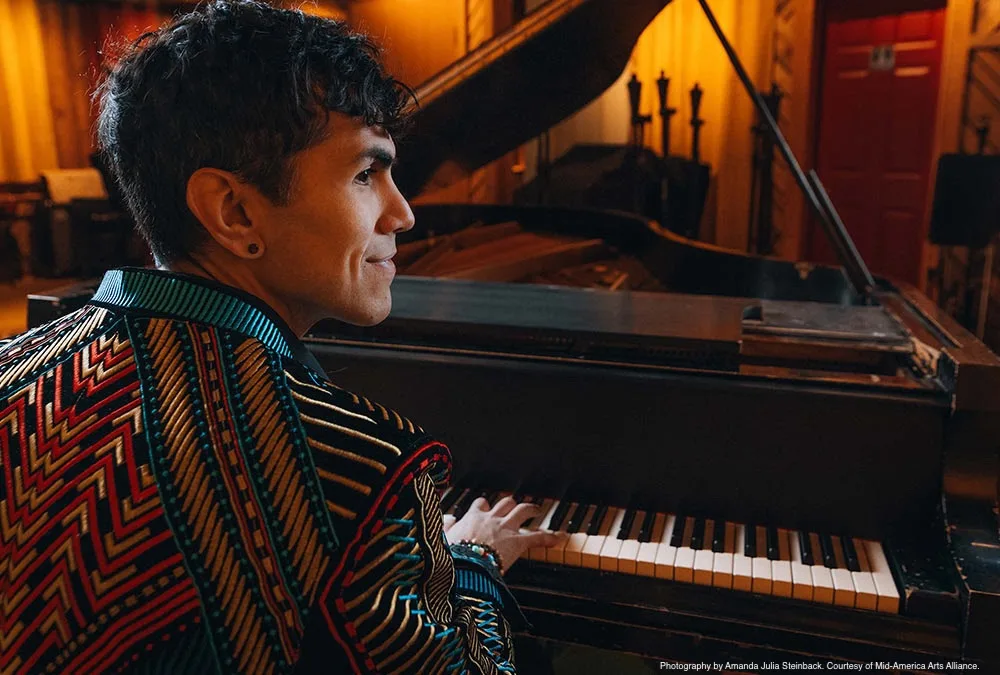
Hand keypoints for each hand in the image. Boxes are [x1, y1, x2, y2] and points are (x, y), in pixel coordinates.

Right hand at [443, 496, 564, 572]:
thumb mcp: (442, 539)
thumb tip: (447, 520)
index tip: (485, 507)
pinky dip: (550, 536)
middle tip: (514, 505)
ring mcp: (506, 529)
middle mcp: (490, 519)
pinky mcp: (518, 542)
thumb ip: (446, 528)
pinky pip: (537, 536)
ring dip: (531, 508)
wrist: (464, 567)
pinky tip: (560, 537)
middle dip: (510, 503)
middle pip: (503, 503)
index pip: (480, 505)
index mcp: (472, 518)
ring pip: (522, 510)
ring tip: (537, 509)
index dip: (484, 506)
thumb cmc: (452, 556)